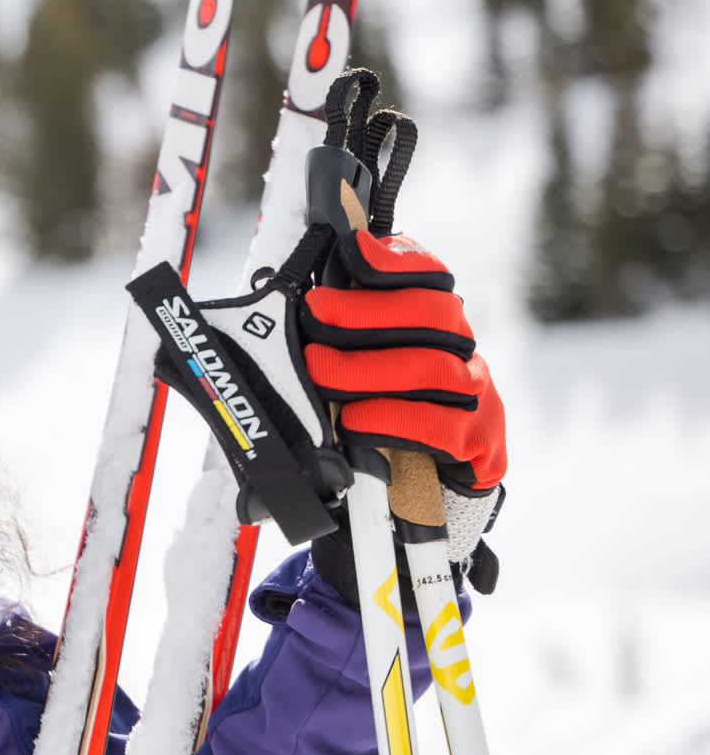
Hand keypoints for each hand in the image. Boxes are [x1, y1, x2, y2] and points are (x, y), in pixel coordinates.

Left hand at [303, 225, 505, 595]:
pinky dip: (392, 421)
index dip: (394, 261)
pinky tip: (356, 421)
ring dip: (367, 368)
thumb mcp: (345, 372)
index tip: (351, 252)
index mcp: (432, 324)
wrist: (410, 502)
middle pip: (435, 313)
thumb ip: (326, 333)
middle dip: (368, 311)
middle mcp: (462, 352)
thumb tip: (273, 295)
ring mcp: (477, 398)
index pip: (429, 276)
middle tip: (316, 314)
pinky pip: (441, 426)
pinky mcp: (481, 446)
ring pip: (433, 368)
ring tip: (319, 372)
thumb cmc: (368, 420)